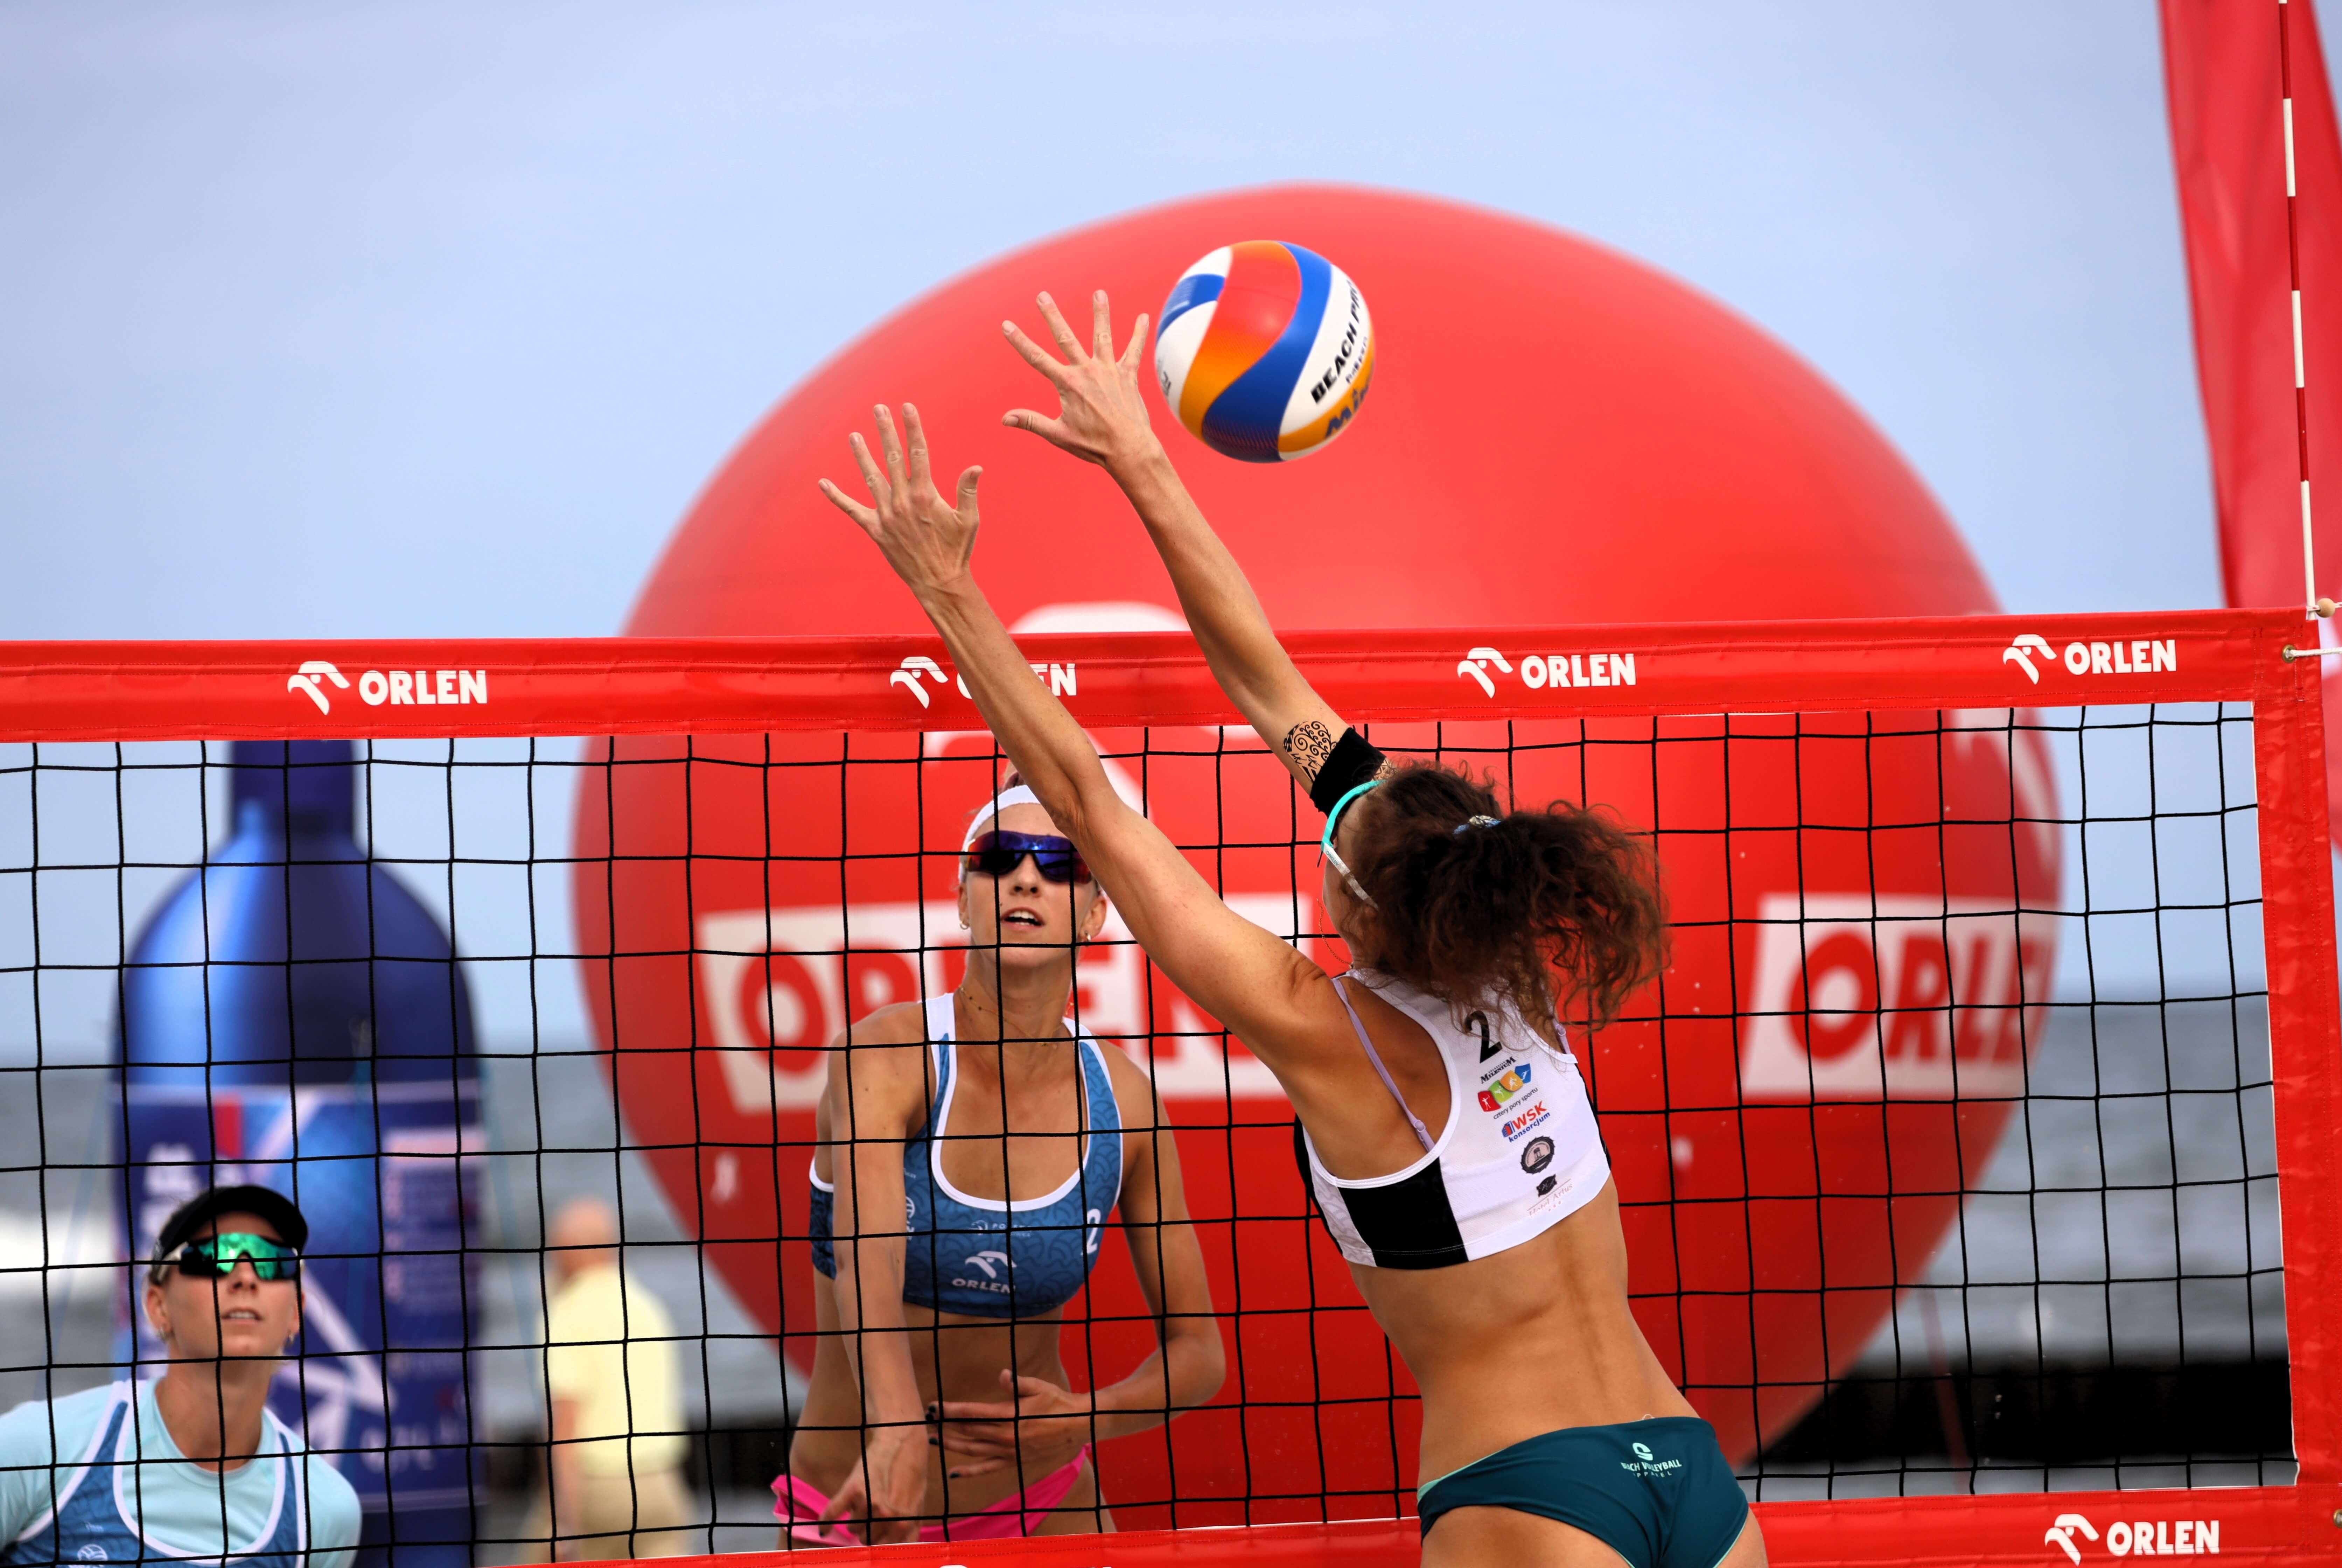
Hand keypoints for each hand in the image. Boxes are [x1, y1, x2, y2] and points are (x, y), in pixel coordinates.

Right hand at [817, 1425, 927, 1545]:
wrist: (902, 1443)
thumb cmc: (912, 1475)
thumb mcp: (918, 1508)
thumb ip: (909, 1532)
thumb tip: (896, 1553)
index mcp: (903, 1524)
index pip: (882, 1549)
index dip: (878, 1543)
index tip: (875, 1540)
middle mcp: (885, 1517)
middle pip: (865, 1539)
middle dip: (867, 1530)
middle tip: (872, 1516)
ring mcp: (868, 1503)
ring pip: (852, 1528)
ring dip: (855, 1520)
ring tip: (864, 1505)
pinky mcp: (852, 1489)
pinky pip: (833, 1512)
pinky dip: (826, 1522)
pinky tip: (823, 1530)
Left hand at [820, 403, 980, 600]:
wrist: (938, 583)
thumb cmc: (957, 551)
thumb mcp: (968, 521)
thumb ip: (968, 491)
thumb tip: (976, 467)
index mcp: (926, 495)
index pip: (918, 452)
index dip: (912, 427)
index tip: (906, 407)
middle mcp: (903, 502)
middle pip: (892, 458)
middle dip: (886, 431)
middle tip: (878, 409)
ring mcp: (886, 515)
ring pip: (871, 478)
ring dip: (862, 455)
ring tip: (854, 435)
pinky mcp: (875, 530)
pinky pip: (851, 510)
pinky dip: (836, 497)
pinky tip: (823, 483)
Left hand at [931, 1368, 1096, 1479]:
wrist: (1076, 1424)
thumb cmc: (1056, 1401)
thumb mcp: (1038, 1387)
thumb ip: (1017, 1383)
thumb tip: (1003, 1375)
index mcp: (1009, 1415)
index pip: (972, 1412)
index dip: (950, 1409)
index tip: (933, 1406)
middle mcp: (1005, 1436)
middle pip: (967, 1431)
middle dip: (945, 1426)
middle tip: (925, 1422)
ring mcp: (1008, 1451)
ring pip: (973, 1450)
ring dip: (951, 1445)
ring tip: (932, 1440)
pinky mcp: (1013, 1460)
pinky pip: (987, 1468)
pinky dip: (970, 1471)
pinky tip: (954, 1472)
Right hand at [1001, 290, 1163, 472]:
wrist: (1129, 449)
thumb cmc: (1093, 445)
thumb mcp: (1058, 435)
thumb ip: (1031, 422)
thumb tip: (1005, 419)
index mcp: (1068, 384)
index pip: (1037, 358)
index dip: (1020, 341)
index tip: (1006, 325)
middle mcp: (1087, 371)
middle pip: (1065, 337)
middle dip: (1052, 315)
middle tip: (1042, 295)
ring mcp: (1109, 371)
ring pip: (1102, 335)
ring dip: (1100, 313)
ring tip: (1099, 293)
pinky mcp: (1128, 376)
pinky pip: (1134, 350)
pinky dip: (1139, 334)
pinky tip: (1143, 316)